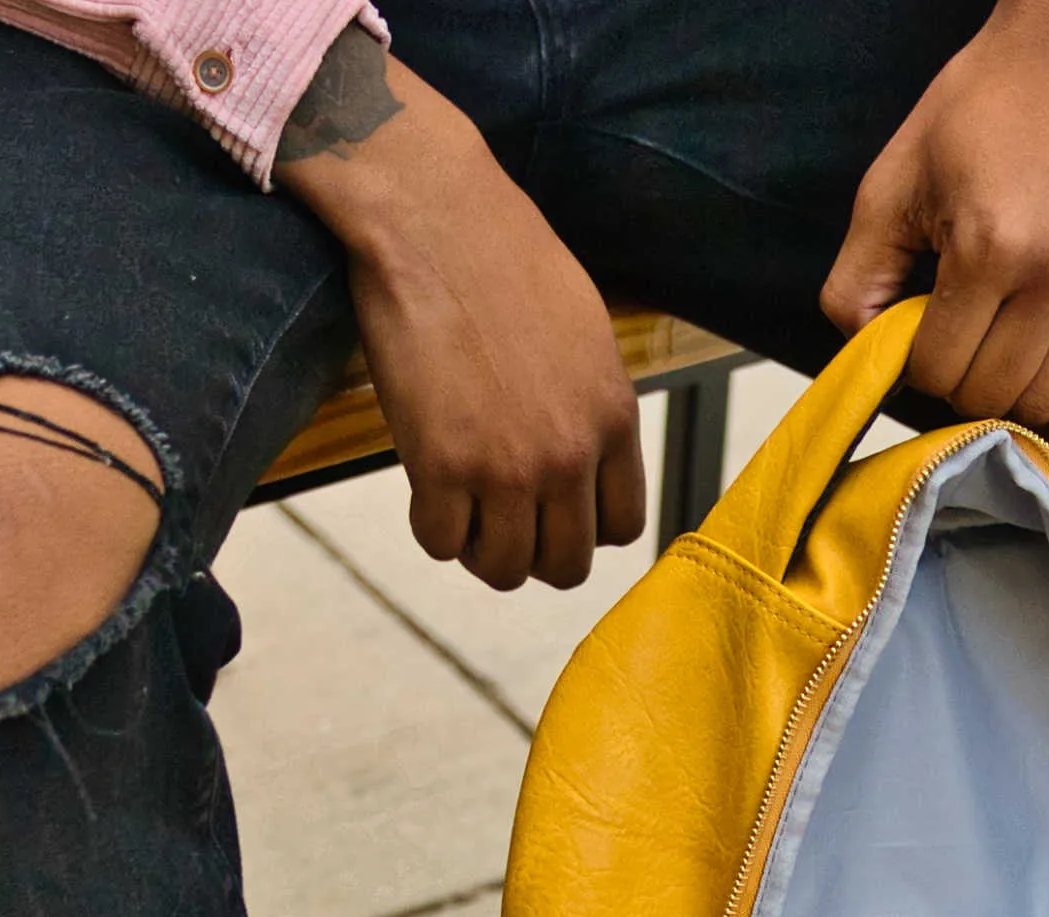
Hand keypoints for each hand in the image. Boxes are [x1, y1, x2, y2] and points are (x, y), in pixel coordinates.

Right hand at [276, 29, 644, 588]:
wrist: (433, 215)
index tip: (553, 511)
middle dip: (533, 552)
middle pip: (566, 565)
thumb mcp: (585, 334)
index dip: (584, 529)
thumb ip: (593, 405)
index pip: (622, 528)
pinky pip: (441, 542)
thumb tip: (585, 457)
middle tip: (500, 520)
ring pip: (504, 568)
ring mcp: (506, 467)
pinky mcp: (441, 467)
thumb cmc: (503, 256)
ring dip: (480, 549)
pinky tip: (426, 489)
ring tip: (462, 508)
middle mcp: (569, 456)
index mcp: (613, 420)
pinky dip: (432, 527)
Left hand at [820, 0, 1048, 444]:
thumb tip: (862, 356)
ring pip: (1043, 407)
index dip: (917, 365)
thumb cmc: (982, 111)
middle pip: (990, 397)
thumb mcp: (893, 181)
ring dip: (1010, 398)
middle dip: (961, 383)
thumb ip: (859, 276)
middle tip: (960, 341)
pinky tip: (1043, 386)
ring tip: (1000, 354)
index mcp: (990, 246)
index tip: (922, 334)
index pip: (938, 371)